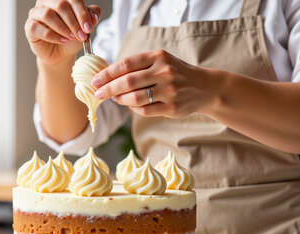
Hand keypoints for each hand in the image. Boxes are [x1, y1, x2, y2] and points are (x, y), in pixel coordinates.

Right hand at [25, 0, 101, 64]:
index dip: (82, 13)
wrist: (61, 52)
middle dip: (74, 22)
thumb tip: (93, 17)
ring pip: (48, 14)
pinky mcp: (29, 27)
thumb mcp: (85, 25)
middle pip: (60, 5)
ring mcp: (36, 13)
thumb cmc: (71, 35)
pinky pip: (38, 28)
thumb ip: (92, 15)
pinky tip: (62, 40)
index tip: (89, 28)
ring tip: (71, 37)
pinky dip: (52, 36)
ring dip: (63, 28)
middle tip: (82, 35)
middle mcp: (46, 1)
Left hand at [92, 50, 219, 117]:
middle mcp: (164, 72)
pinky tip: (129, 105)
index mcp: (158, 57)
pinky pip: (144, 110)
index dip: (107, 73)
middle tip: (98, 93)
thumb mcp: (160, 61)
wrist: (204, 87)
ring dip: (119, 99)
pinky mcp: (171, 107)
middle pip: (127, 81)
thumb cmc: (175, 73)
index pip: (126, 64)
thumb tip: (108, 76)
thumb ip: (138, 66)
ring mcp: (169, 90)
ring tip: (113, 98)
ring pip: (134, 97)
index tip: (95, 79)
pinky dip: (133, 108)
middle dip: (108, 88)